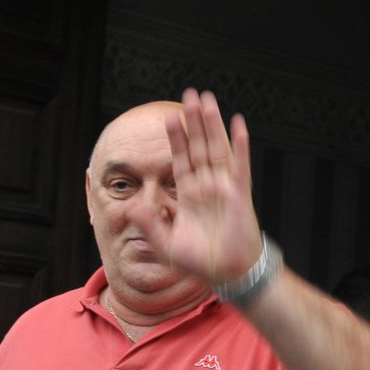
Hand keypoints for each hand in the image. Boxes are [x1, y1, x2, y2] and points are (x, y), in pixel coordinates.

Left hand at [155, 88, 263, 284]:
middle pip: (198, 146)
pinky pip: (239, 164)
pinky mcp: (240, 193)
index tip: (169, 118)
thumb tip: (130, 207)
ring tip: (207, 100)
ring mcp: (224, 187)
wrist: (229, 274)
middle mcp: (207, 186)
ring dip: (212, 124)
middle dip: (193, 121)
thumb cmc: (202, 262)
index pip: (180, 160)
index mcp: (189, 196)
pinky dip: (239, 143)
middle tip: (188, 95)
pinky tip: (237, 123)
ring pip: (216, 148)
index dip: (175, 139)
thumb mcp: (167, 244)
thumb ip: (149, 225)